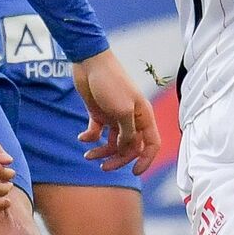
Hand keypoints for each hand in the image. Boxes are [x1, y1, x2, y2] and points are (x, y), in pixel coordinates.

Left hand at [73, 49, 160, 174]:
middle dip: (118, 159)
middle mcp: (131, 118)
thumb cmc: (110, 82)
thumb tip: (126, 149)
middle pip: (130, 148)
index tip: (134, 172)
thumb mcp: (122, 111)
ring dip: (102, 152)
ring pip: (113, 143)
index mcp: (143, 116)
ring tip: (88, 155)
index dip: (146, 160)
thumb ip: (127, 133)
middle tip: (103, 167)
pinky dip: (90, 138)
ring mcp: (115, 116)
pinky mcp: (98, 113)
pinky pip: (97, 132)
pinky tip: (82, 137)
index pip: (152, 144)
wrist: (89, 62)